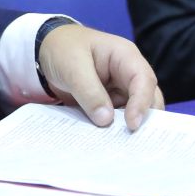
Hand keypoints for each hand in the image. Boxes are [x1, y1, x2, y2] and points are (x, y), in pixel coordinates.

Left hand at [37, 24, 163, 130]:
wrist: (46, 51)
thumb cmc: (62, 49)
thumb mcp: (72, 66)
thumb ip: (88, 91)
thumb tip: (106, 120)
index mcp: (125, 56)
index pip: (143, 80)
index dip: (142, 103)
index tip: (132, 124)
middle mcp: (128, 74)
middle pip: (148, 98)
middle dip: (144, 119)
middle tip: (134, 142)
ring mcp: (120, 90)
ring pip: (135, 112)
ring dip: (128, 128)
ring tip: (121, 146)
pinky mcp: (110, 103)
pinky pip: (117, 119)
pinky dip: (114, 130)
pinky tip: (107, 142)